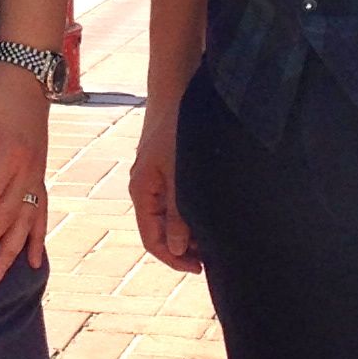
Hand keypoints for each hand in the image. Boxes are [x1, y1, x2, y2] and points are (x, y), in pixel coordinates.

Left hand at [0, 58, 51, 280]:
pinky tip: (33, 262)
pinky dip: (36, 237)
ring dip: (10, 251)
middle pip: (5, 216)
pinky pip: (42, 211)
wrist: (28, 69)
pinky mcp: (40, 172)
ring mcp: (38, 172)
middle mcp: (28, 167)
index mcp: (9, 151)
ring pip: (26, 221)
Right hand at [128, 110, 202, 272]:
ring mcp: (157, 180)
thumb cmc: (176, 129)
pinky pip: (176, 202)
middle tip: (213, 256)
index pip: (152, 240)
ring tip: (215, 238)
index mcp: (142, 192)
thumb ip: (177, 211)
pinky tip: (209, 215)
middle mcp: (146, 189)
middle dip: (184, 248)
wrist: (176, 91)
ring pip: (170, 218)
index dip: (174, 258)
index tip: (199, 267)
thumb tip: (178, 247)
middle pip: (160, 232)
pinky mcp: (168, 170)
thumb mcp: (179, 173)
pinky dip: (190, 214)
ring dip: (189, 232)